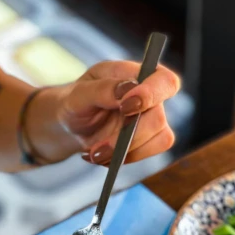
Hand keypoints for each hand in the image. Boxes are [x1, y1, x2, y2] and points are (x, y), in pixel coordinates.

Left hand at [27, 60, 180, 165]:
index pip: (164, 81)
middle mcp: (150, 97)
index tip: (126, 107)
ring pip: (158, 140)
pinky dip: (122, 159)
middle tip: (98, 147)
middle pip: (158, 119)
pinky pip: (146, 154)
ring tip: (95, 153)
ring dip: (124, 151)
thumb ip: (103, 89)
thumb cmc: (75, 102)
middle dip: (128, 136)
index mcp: (137, 75)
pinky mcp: (147, 142)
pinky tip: (101, 155)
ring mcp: (151, 121)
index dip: (152, 94)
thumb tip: (127, 88)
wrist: (69, 126)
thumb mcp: (80, 94)